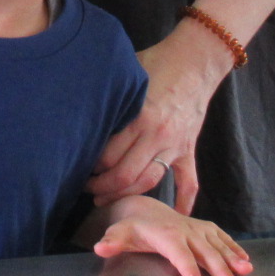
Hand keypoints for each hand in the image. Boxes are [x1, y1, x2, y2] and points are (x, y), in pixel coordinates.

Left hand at [89, 28, 228, 210]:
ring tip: (108, 199)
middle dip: (102, 187)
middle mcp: (157, 135)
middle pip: (125, 175)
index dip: (90, 166)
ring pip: (149, 181)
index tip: (77, 167)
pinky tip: (175, 214)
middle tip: (88, 189)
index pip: (108, 155)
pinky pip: (188, 181)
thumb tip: (80, 106)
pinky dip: (183, 201)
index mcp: (139, 117)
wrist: (196, 60)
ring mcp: (175, 145)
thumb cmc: (156, 63)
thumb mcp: (128, 74)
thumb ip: (109, 94)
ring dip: (127, 195)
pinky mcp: (188, 149)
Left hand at [91, 196, 250, 275]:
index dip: (188, 269)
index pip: (179, 255)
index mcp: (166, 236)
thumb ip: (113, 243)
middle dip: (220, 271)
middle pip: (205, 253)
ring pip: (218, 245)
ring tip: (246, 272)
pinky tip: (245, 261)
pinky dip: (235, 248)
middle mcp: (185, 231)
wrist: (145, 208)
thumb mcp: (119, 234)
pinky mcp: (205, 227)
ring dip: (233, 259)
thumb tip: (101, 248)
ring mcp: (197, 229)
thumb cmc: (133, 227)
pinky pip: (222, 237)